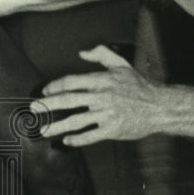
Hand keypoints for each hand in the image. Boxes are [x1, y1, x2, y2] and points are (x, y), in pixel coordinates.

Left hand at [31, 45, 166, 145]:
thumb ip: (101, 54)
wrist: (160, 106)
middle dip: (48, 105)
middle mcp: (102, 97)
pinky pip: (91, 135)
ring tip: (44, 130)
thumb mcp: (121, 64)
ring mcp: (107, 114)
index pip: (72, 82)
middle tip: (33, 110)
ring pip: (77, 121)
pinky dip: (77, 139)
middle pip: (69, 101)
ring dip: (58, 126)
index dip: (55, 86)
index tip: (44, 91)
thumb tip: (82, 53)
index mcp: (102, 80)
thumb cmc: (139, 86)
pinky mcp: (112, 129)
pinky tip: (67, 141)